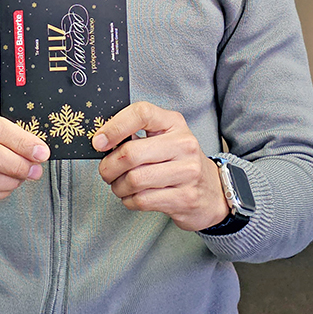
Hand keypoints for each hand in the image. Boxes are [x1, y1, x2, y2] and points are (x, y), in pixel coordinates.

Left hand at [92, 101, 228, 230]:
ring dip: (118, 186)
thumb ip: (136, 134)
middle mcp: (184, 144)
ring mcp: (187, 172)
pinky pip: (142, 200)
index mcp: (174, 123)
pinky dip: (129, 200)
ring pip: (134, 180)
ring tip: (120, 185)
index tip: (98, 142)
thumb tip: (101, 141)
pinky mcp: (185, 198)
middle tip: (106, 171)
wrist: (213, 191)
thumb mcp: (163, 138)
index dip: (114, 127)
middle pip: (131, 153)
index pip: (141, 113)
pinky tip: (133, 196)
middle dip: (109, 166)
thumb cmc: (178, 161)